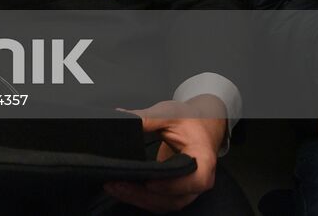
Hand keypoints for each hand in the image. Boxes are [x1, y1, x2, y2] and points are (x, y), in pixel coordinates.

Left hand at [104, 96, 226, 212]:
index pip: (194, 180)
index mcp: (203, 159)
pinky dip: (140, 199)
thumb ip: (148, 118)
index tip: (148, 182)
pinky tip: (122, 190)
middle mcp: (199, 178)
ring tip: (114, 187)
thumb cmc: (189, 119)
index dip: (172, 185)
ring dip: (139, 199)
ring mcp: (187, 187)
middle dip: (145, 195)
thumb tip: (122, 117)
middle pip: (176, 199)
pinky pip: (160, 201)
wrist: (200, 124)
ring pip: (166, 204)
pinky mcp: (175, 190)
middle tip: (118, 184)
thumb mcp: (170, 113)